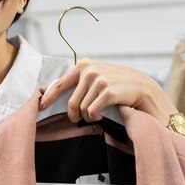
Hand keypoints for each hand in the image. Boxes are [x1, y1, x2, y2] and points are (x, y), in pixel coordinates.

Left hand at [39, 58, 176, 123]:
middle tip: (78, 119)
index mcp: (83, 65)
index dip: (49, 96)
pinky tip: (100, 115)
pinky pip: (92, 112)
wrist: (142, 87)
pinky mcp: (107, 91)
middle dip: (74, 115)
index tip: (41, 106)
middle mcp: (89, 70)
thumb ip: (79, 81)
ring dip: (87, 117)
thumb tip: (53, 92)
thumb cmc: (117, 84)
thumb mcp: (96, 76)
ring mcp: (98, 80)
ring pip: (82, 109)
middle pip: (71, 102)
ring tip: (95, 114)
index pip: (60, 83)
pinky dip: (94, 117)